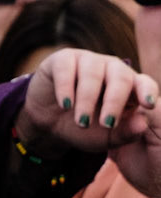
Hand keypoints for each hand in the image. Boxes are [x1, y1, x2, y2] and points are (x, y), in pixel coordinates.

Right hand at [18, 47, 159, 156]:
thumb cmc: (85, 128)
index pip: (144, 83)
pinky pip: (66, 68)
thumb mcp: (106, 138)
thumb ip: (125, 133)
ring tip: (81, 122)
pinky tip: (65, 105)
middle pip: (120, 76)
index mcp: (129, 86)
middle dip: (114, 102)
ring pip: (93, 73)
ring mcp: (87, 61)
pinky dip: (66, 88)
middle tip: (106, 125)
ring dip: (87, 100)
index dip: (147, 91)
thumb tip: (142, 123)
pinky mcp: (62, 60)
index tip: (148, 105)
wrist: (49, 124)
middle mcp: (111, 68)